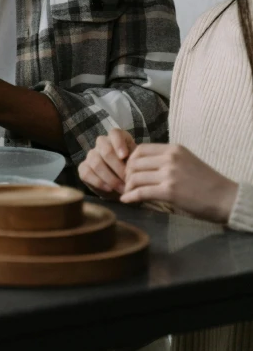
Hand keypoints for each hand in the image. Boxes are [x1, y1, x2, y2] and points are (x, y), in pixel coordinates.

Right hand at [78, 129, 136, 197]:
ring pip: (96, 163)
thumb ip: (135, 161)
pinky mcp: (83, 168)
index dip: (119, 144)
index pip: (115, 134)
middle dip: (117, 167)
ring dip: (110, 178)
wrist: (122, 185)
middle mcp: (102, 143)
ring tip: (122, 189)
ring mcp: (91, 155)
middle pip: (106, 150)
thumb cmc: (132, 171)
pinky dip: (99, 183)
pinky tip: (109, 189)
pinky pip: (87, 173)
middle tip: (127, 180)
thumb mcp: (137, 163)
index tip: (124, 156)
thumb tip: (131, 167)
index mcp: (116, 137)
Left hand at [121, 144, 238, 222]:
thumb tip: (144, 165)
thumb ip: (167, 160)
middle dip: (127, 174)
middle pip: (135, 162)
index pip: (141, 149)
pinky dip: (131, 196)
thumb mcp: (186, 161)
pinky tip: (126, 201)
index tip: (129, 171)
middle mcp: (170, 158)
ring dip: (128, 187)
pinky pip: (142, 192)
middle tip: (126, 184)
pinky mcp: (169, 191)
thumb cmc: (206, 181)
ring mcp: (169, 174)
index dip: (130, 160)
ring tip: (127, 193)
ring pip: (136, 177)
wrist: (224, 197)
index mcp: (173, 149)